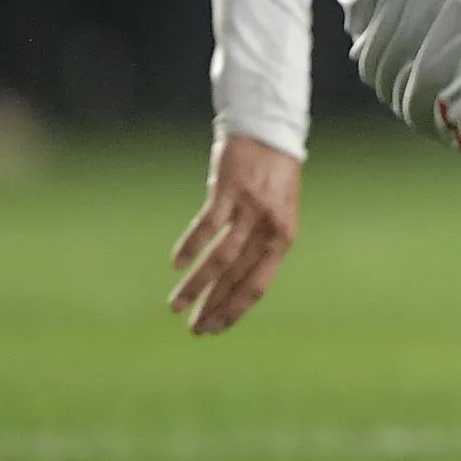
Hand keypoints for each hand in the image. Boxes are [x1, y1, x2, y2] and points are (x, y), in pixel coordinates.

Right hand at [171, 132, 301, 334]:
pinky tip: (176, 264)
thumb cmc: (273, 176)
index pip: (258, 285)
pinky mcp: (229, 191)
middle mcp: (269, 228)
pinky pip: (207, 226)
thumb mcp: (278, 214)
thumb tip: (233, 279)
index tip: (215, 328)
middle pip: (237, 278)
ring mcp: (249, 210)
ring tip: (176, 305)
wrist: (270, 132)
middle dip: (213, 306)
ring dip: (196, 285)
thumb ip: (260, 244)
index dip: (235, 309)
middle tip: (194, 328)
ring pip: (220, 259)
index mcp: (283, 238)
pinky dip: (191, 246)